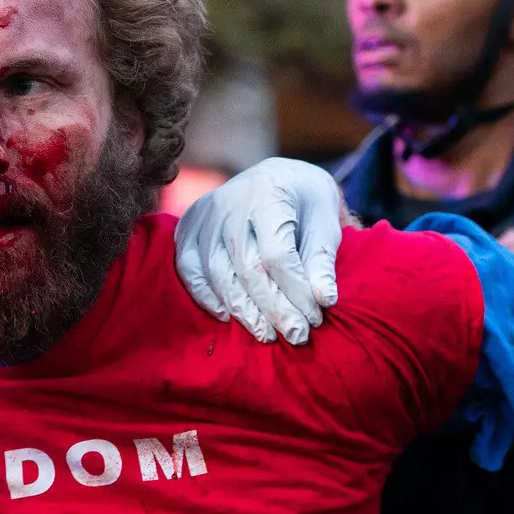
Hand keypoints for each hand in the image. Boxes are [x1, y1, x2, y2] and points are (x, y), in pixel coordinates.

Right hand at [173, 157, 344, 343]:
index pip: (277, 253)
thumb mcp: (325, 223)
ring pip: (217, 273)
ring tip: (267, 335)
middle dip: (274, 308)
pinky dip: (206, 297)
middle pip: (247, 267)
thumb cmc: (306, 202)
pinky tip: (228, 316)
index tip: (315, 318)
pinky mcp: (188, 228)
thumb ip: (322, 261)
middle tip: (296, 336)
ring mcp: (205, 215)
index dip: (296, 291)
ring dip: (243, 310)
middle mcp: (230, 201)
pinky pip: (190, 269)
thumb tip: (325, 301)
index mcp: (269, 192)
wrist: (276, 177)